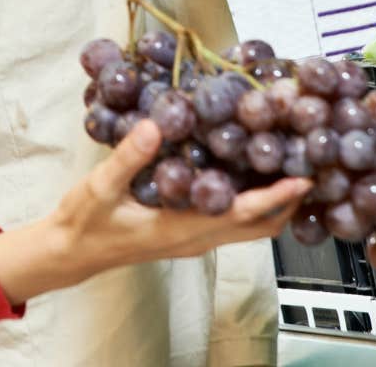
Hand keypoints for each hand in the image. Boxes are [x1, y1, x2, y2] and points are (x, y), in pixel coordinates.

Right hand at [0, 120, 309, 306]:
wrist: (69, 252)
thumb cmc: (85, 223)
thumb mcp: (100, 186)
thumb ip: (129, 157)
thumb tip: (158, 124)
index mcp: (182, 229)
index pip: (244, 215)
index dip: (277, 196)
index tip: (304, 176)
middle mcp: (196, 238)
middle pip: (260, 226)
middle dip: (288, 200)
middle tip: (306, 162)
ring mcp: (193, 238)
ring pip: (248, 226)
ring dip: (272, 201)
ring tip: (284, 161)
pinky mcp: (186, 233)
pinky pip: (231, 221)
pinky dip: (249, 201)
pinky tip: (243, 170)